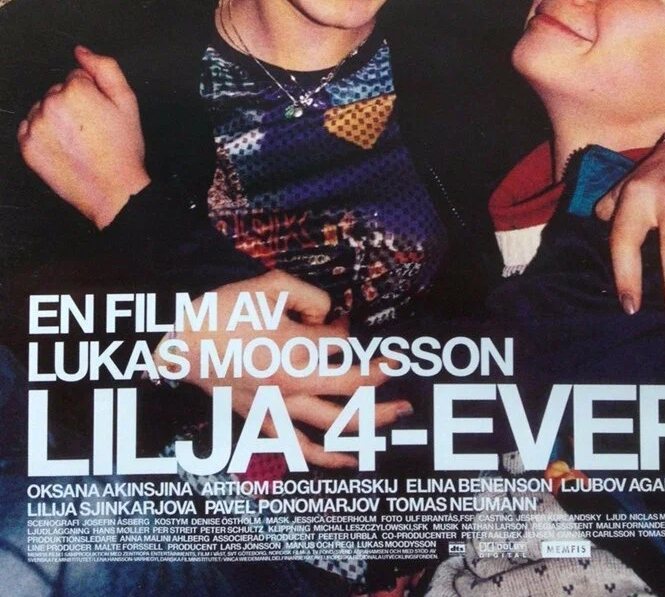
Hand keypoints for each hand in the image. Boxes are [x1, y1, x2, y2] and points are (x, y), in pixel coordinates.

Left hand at [17, 46, 149, 228]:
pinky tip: (63, 146)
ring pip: (44, 109)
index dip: (93, 94)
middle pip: (59, 92)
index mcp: (75, 90)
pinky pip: (30, 128)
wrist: (112, 190)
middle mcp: (50, 105)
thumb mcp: (127, 101)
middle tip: (92, 129)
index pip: (77, 78)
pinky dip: (43, 134)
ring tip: (78, 140)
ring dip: (57, 119)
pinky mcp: (27, 147)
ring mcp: (36, 127)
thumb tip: (81, 52)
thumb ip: (105, 68)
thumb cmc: (122, 149)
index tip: (101, 114)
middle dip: (73, 104)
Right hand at [170, 272, 409, 468]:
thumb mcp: (268, 286)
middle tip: (401, 371)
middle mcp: (294, 384)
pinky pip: (301, 449)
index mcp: (296, 349)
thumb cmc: (222, 312)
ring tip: (398, 415)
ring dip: (372, 421)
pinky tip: (350, 461)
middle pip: (354, 389)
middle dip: (383, 379)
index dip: (343, 327)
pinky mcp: (263, 423)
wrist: (180, 345)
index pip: (340, 341)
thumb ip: (308, 295)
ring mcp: (279, 408)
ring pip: (337, 424)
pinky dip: (328, 459)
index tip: (337, 320)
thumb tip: (331, 314)